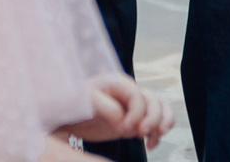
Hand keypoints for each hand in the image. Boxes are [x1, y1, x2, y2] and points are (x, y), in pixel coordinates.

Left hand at [56, 74, 173, 147]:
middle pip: (154, 101)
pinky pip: (156, 122)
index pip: (137, 96)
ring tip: (155, 138)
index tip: (122, 130)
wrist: (66, 115)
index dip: (135, 114)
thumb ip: (106, 108)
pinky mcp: (134, 120)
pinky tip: (150, 145)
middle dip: (152, 119)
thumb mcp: (85, 102)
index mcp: (118, 83)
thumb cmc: (73, 103)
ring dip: (163, 123)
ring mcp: (133, 106)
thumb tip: (123, 120)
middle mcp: (129, 92)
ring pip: (160, 109)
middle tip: (139, 135)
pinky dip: (158, 133)